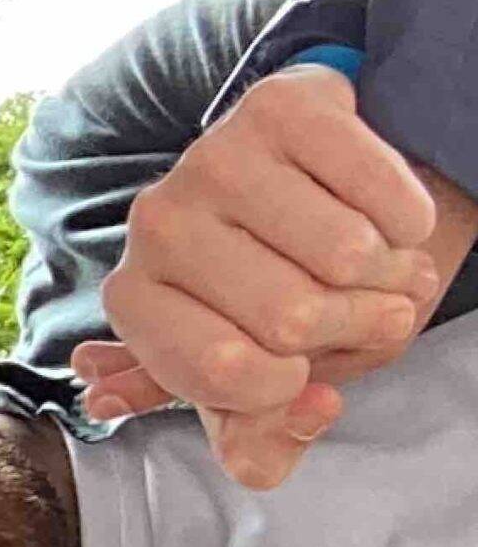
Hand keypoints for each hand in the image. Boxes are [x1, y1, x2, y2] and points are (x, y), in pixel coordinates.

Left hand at [88, 68, 469, 486]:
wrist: (316, 189)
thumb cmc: (283, 296)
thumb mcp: (261, 386)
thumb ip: (260, 438)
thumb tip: (302, 410)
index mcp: (135, 303)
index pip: (222, 374)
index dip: (286, 388)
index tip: (293, 370)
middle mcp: (155, 226)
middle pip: (294, 318)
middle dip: (356, 328)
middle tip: (360, 310)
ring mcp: (210, 159)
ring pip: (350, 255)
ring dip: (394, 274)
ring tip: (374, 265)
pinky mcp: (281, 107)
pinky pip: (382, 190)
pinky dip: (410, 217)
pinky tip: (383, 213)